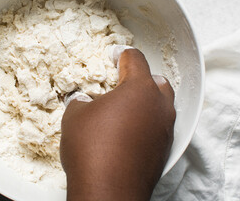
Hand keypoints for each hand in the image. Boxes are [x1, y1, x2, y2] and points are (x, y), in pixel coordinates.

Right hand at [60, 48, 175, 200]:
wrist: (107, 191)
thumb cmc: (91, 147)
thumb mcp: (75, 116)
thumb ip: (81, 101)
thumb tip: (83, 101)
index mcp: (139, 89)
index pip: (135, 59)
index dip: (122, 53)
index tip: (115, 54)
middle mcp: (158, 106)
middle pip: (156, 81)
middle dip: (140, 78)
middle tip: (121, 83)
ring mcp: (164, 130)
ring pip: (161, 106)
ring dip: (145, 102)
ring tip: (124, 109)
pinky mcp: (164, 150)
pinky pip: (158, 127)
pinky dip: (146, 123)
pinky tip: (129, 132)